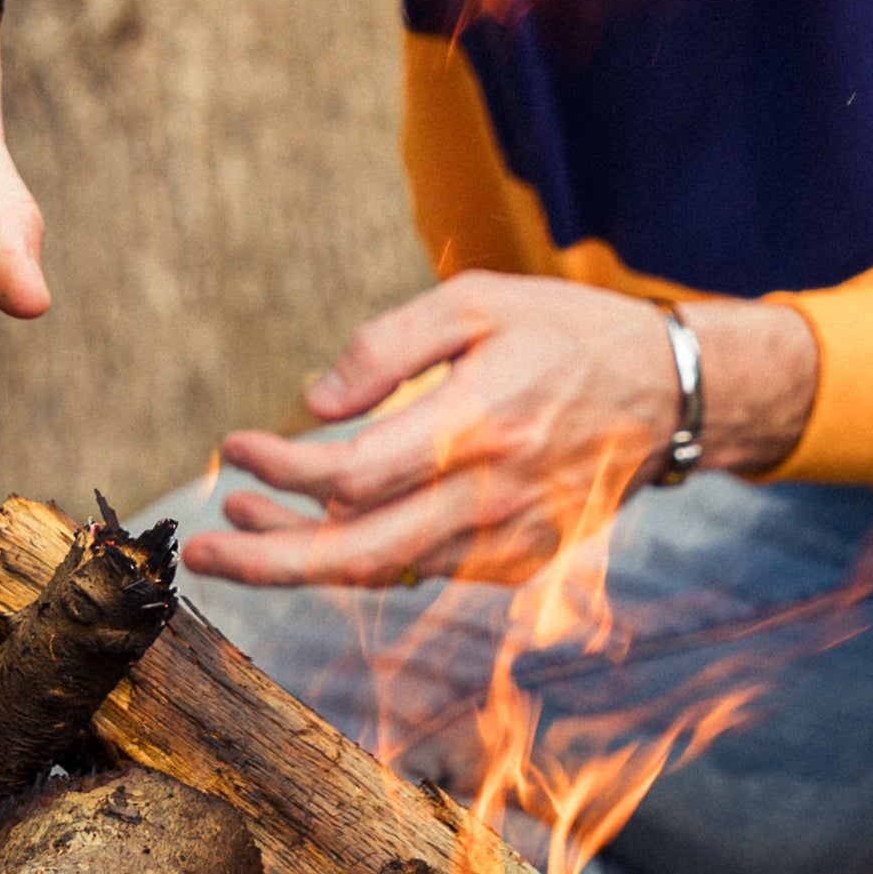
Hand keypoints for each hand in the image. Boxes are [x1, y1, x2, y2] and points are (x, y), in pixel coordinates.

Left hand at [180, 273, 817, 591]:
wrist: (670, 392)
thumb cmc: (564, 333)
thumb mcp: (477, 302)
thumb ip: (389, 345)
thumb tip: (315, 401)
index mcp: (476, 426)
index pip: (352, 475)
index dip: (281, 470)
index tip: (233, 449)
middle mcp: (490, 497)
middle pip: (358, 553)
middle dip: (268, 559)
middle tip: (201, 549)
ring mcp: (508, 541)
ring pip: (387, 571)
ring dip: (307, 558)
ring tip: (244, 529)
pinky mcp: (519, 562)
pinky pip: (426, 570)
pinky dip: (368, 558)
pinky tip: (325, 528)